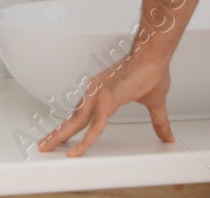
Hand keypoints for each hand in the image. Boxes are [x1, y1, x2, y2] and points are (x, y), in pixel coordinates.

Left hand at [36, 49, 174, 156]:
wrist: (155, 56)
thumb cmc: (153, 72)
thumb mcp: (154, 104)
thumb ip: (157, 122)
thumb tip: (167, 136)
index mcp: (102, 92)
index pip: (83, 112)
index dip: (72, 125)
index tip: (62, 133)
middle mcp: (95, 92)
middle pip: (73, 118)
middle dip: (58, 133)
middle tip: (43, 145)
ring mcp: (98, 96)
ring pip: (76, 123)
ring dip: (60, 136)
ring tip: (46, 147)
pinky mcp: (106, 101)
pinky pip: (94, 127)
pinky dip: (85, 141)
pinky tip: (75, 152)